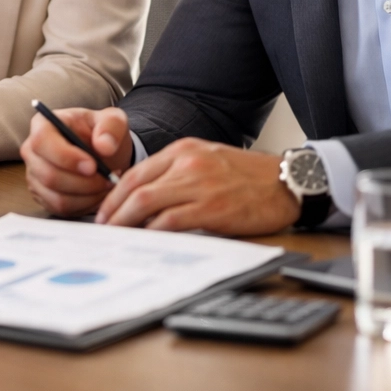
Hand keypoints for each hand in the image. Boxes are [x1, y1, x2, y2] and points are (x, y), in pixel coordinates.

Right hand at [21, 107, 133, 216]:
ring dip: (87, 196)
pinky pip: (61, 209)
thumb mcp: (114, 121)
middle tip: (108, 179)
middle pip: (48, 175)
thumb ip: (112, 126)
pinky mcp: (42, 196)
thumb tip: (104, 146)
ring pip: (56, 196)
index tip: (93, 165)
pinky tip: (98, 193)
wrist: (103, 153)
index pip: (42, 142)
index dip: (66, 157)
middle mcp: (33, 151)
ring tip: (107, 185)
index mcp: (44, 124)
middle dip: (84, 183)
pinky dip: (84, 205)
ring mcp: (35, 175)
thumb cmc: (103, 133)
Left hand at [95, 137, 298, 234]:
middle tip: (103, 226)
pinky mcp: (212, 208)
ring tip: (118, 235)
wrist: (287, 182)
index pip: (136, 171)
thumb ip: (178, 172)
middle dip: (113, 209)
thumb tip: (146, 197)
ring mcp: (199, 184)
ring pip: (147, 203)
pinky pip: (171, 221)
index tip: (105, 209)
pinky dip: (152, 231)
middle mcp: (187, 163)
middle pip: (136, 187)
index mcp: (184, 150)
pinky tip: (146, 239)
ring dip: (126, 222)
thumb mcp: (208, 160)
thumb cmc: (248, 177)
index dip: (115, 193)